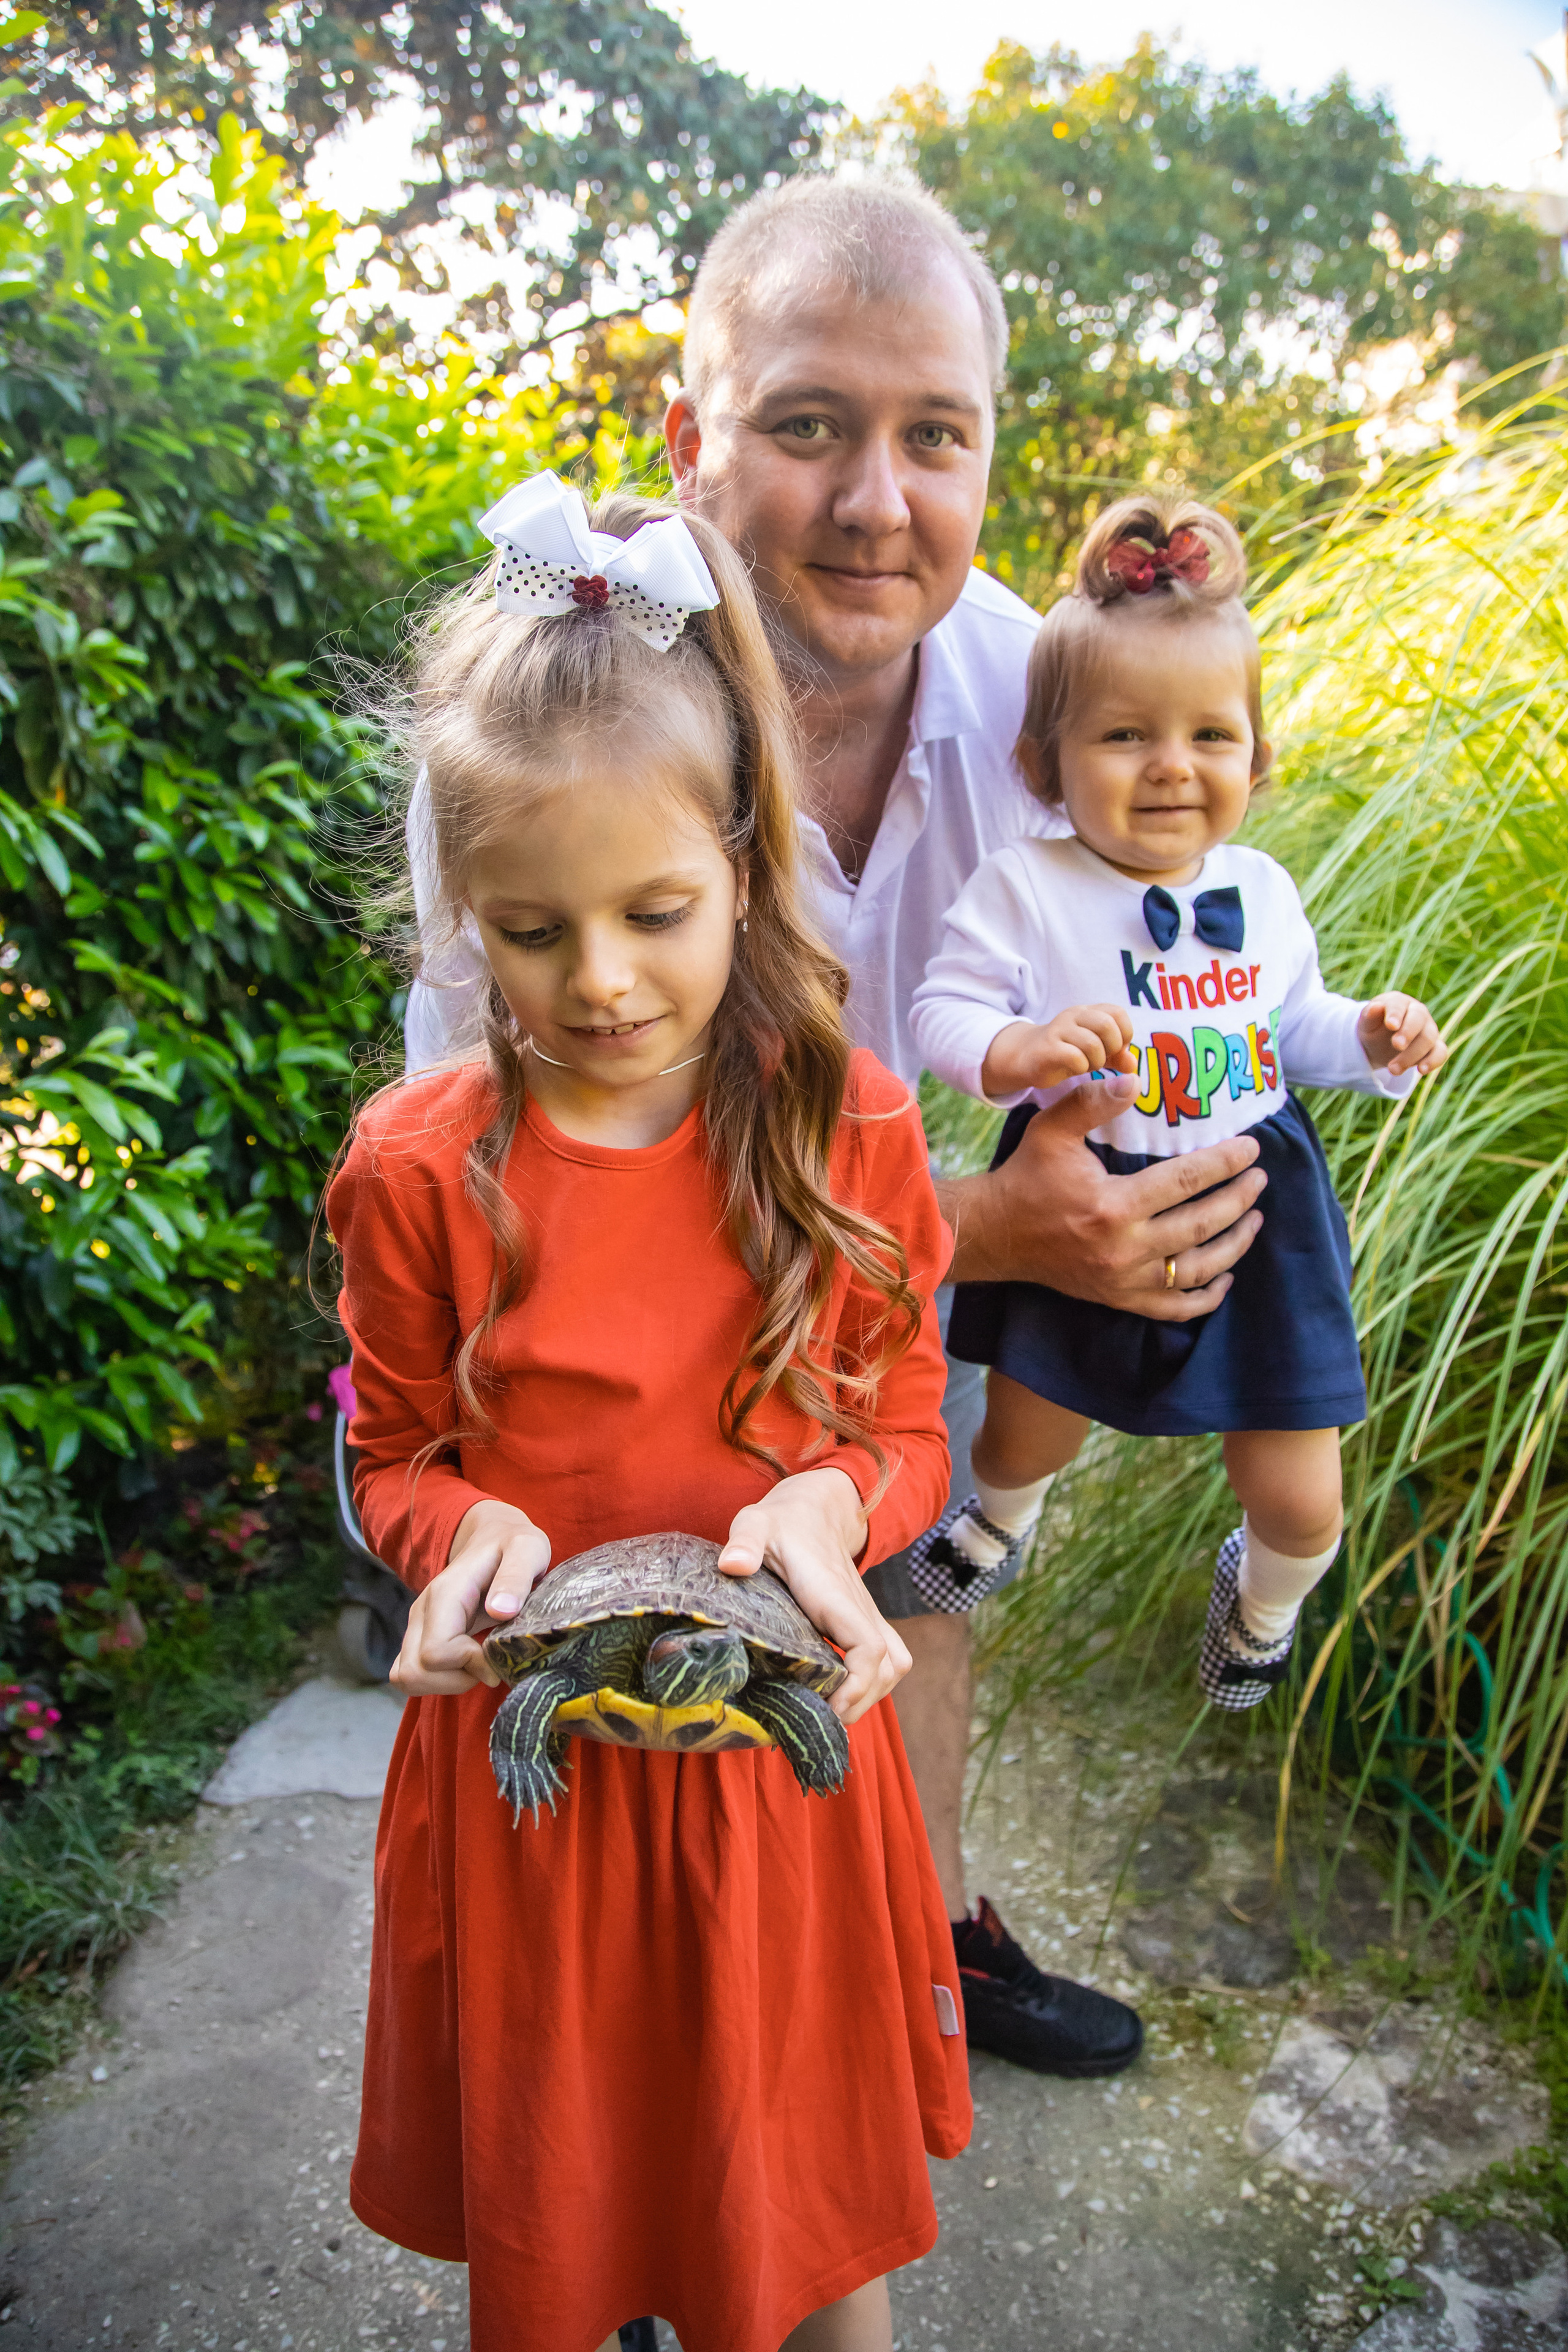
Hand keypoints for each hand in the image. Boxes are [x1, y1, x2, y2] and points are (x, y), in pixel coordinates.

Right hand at [388, 1498, 551, 1696]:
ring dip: (446, 1684)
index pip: (435, 1653)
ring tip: (479, 1665)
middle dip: (457, 1680)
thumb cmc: (512, 1545)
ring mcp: (416, 1626)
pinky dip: (437, 1682)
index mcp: (445, 1594)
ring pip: (406, 1678)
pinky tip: (466, 1667)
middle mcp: (422, 1612)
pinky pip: (408, 1675)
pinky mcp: (418, 1638)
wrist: (492, 1537)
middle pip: (415, 1672)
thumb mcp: (527, 1550)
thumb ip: (515, 1577)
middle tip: (490, 1664)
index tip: (498, 1656)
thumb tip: (500, 1611)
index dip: (470, 1665)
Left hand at [717, 1467, 909, 1725]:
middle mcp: (858, 1609)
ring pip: (893, 1667)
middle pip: (886, 1668)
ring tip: (827, 1712)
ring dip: (869, 1695)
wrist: (813, 1509)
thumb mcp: (755, 1525)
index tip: (826, 1709)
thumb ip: (744, 1541)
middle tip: (816, 1720)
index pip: (867, 1648)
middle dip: (858, 1702)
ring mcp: (865, 1617)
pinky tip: (837, 1693)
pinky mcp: (863, 1623)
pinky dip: (872, 1684)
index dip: (855, 1686)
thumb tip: (733, 1565)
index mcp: (833, 1595)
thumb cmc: (781, 1523)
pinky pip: (887, 1660)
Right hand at [938, 1072, 1267, 1318]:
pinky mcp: (1119, 1298)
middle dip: (1239, 1200)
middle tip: (1260, 1180)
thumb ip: (1092, 1102)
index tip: (1252, 1149)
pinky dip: (1206, 1296)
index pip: (1187, 1181)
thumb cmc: (1027, 1177)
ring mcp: (1124, 1280)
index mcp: (1113, 1205)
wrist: (998, 1234)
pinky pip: (1174, 1308)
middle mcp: (1124, 1248)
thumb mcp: (1052, 1130)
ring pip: (1197, 1269)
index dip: (1225, 1163)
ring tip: (1255, 1220)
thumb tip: (1134, 1079)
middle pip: (1201, 1225)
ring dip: (1234, 1245)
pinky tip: (1225, 1275)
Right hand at [981, 1004, 1135, 1097]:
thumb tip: (1132, 1064)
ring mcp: (1059, 1030)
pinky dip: (1081, 1067)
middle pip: (1108, 1025)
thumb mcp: (1096, 1052)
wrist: (1026, 1057)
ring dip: (1096, 1061)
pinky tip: (1074, 1068)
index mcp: (1088, 1012)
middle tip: (1102, 1059)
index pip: (1117, 1013)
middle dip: (1111, 1048)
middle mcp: (1074, 1015)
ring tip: (1086, 1064)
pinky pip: (1075, 1058)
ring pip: (1093, 1044)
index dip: (1124, 1034)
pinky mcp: (1048, 1049)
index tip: (1115, 1049)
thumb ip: (1117, 1056)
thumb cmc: (1066, 1052)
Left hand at [1358, 993, 1447, 1077]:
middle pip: (1418, 1020)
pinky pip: (1440, 1053)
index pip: (1399, 1004)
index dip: (1396, 1014)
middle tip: (1396, 1045)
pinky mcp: (1435, 1047)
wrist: (1379, 1043)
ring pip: (1428, 1039)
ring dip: (1411, 1055)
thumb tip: (1376, 1006)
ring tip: (1392, 1069)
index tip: (1391, 1026)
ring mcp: (1429, 1029)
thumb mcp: (1366, 1023)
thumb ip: (1369, 1015)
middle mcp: (1418, 1013)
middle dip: (1408, 1033)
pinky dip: (1433, 1061)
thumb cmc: (1373, 1028)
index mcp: (1399, 1002)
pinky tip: (1421, 1070)